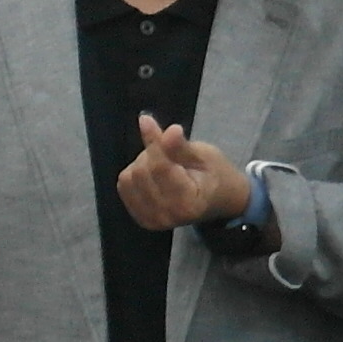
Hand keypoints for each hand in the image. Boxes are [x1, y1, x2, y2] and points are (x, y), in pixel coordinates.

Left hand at [115, 114, 252, 233]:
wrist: (219, 201)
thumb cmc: (214, 175)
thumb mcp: (204, 155)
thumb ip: (180, 146)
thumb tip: (163, 129)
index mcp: (189, 203)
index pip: (160, 167)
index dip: (153, 142)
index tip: (147, 120)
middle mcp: (168, 216)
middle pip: (141, 172)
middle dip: (151, 154)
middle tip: (169, 152)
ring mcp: (153, 221)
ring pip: (128, 178)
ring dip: (142, 164)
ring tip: (164, 165)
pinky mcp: (142, 219)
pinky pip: (123, 187)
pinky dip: (134, 176)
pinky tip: (153, 177)